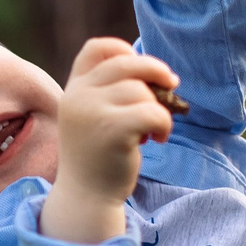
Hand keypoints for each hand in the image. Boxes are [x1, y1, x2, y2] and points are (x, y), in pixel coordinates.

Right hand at [41, 37, 176, 243]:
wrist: (86, 197)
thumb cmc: (97, 157)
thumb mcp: (93, 116)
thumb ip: (108, 92)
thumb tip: (156, 71)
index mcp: (74, 89)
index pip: (97, 48)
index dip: (124, 49)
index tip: (142, 69)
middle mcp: (78, 96)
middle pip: (126, 63)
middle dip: (155, 70)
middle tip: (172, 84)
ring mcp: (92, 111)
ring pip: (142, 90)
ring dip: (158, 108)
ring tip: (154, 131)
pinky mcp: (112, 129)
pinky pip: (153, 112)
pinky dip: (164, 124)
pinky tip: (158, 139)